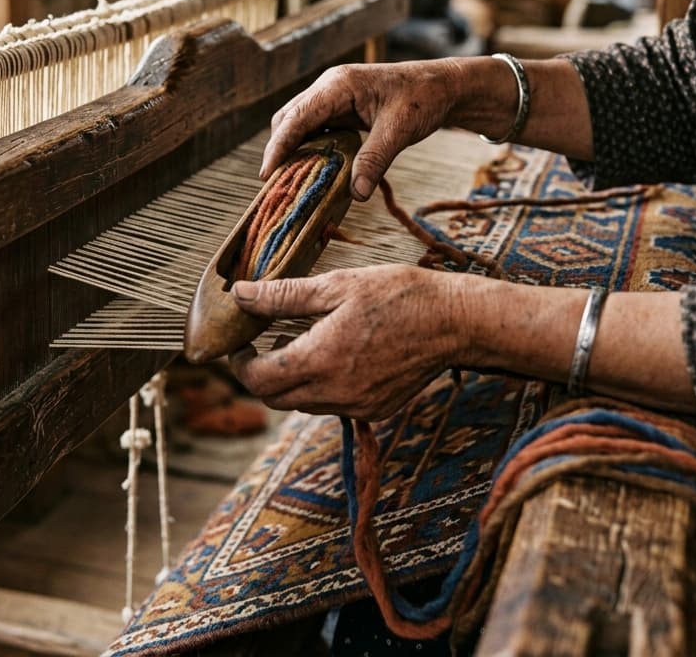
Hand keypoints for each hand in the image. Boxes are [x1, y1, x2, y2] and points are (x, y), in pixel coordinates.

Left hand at [228, 265, 469, 420]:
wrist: (455, 322)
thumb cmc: (397, 295)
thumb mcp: (337, 285)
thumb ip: (283, 295)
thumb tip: (240, 294)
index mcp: (321, 359)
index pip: (258, 379)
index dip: (241, 363)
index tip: (243, 342)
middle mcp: (336, 392)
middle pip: (275, 398)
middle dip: (262, 373)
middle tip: (267, 341)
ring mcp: (358, 406)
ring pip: (302, 405)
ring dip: (291, 380)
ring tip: (302, 341)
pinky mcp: (375, 410)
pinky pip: (332, 406)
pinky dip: (320, 387)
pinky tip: (334, 355)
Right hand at [260, 61, 459, 199]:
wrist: (443, 86)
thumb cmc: (423, 99)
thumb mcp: (400, 130)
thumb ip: (375, 159)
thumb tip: (355, 193)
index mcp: (338, 85)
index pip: (296, 117)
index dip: (278, 146)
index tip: (267, 174)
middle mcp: (329, 87)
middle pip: (288, 119)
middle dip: (279, 150)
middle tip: (275, 185)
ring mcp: (333, 97)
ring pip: (298, 123)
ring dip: (292, 150)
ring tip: (289, 181)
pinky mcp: (340, 108)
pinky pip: (314, 128)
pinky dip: (308, 148)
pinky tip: (313, 169)